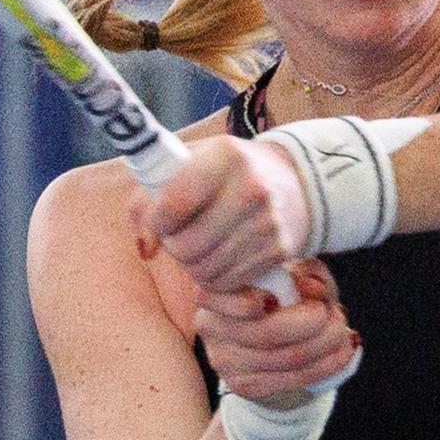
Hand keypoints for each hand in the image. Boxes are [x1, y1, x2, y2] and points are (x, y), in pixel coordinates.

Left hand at [129, 133, 313, 291]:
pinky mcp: (278, 251)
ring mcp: (267, 223)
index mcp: (226, 157)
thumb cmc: (228, 172)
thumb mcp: (191, 163)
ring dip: (191, 265)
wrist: (295, 182)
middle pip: (186, 246)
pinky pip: (226, 282)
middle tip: (179, 235)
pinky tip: (218, 256)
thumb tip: (144, 247)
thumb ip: (151, 196)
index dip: (156, 220)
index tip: (159, 219)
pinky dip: (213, 276)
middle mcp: (251, 189)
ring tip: (199, 245)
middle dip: (173, 246)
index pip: (173, 204)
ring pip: (204, 271)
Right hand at [194, 258, 359, 404]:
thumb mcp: (297, 276)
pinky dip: (326, 364)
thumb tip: (313, 289)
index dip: (250, 300)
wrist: (275, 348)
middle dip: (313, 324)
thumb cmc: (285, 300)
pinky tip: (343, 351)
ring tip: (341, 330)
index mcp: (214, 287)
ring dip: (325, 344)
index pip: (217, 295)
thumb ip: (306, 274)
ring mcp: (223, 360)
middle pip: (265, 332)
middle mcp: (208, 324)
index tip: (280, 299)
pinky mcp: (243, 385)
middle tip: (335, 314)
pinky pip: (292, 377)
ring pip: (285, 357)